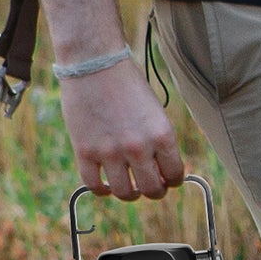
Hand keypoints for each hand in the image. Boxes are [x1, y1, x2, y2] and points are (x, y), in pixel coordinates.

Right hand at [58, 59, 186, 200]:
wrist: (95, 65)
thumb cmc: (128, 83)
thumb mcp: (155, 111)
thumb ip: (158, 140)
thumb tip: (161, 168)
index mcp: (162, 135)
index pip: (175, 174)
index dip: (173, 179)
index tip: (168, 178)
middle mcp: (139, 147)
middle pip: (152, 190)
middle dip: (155, 191)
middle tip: (151, 186)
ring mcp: (110, 152)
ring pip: (125, 193)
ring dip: (129, 194)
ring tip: (129, 187)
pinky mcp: (85, 152)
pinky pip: (95, 186)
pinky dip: (102, 190)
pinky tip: (106, 183)